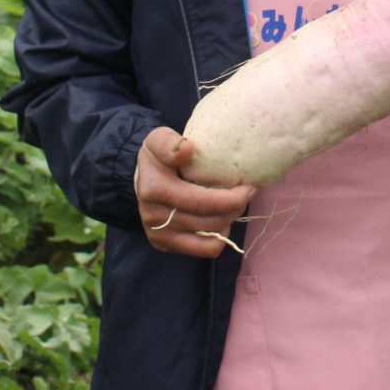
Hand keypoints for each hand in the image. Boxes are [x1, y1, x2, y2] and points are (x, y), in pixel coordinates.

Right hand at [134, 127, 253, 257]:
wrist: (141, 178)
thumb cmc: (157, 156)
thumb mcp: (158, 139)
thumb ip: (169, 143)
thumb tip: (187, 149)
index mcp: (154, 189)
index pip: (200, 202)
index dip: (231, 199)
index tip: (248, 186)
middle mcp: (154, 217)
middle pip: (209, 221)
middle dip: (235, 208)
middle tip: (247, 193)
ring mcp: (159, 235)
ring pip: (210, 238)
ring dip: (229, 221)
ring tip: (234, 205)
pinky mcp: (164, 245)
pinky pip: (203, 250)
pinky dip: (218, 236)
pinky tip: (220, 219)